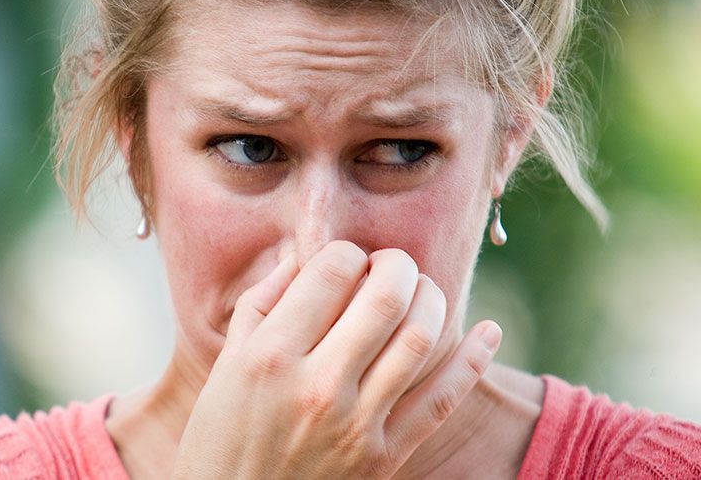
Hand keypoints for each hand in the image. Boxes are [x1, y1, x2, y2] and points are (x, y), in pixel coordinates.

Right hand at [170, 241, 500, 478]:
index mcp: (271, 354)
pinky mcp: (384, 457)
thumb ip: (264, 302)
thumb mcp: (227, 362)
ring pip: (419, 339)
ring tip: (420, 293)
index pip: (333, 270)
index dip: (348, 253)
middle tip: (392, 266)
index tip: (347, 261)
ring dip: (431, 300)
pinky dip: (474, 360)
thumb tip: (307, 254)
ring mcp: (355, 424)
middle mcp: (316, 384)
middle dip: (398, 265)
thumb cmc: (221, 435)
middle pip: (385, 296)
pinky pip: (442, 400)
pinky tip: (488, 331)